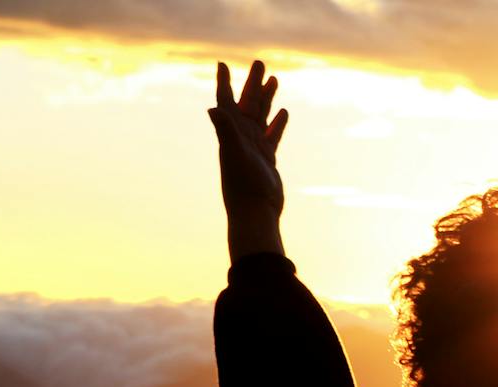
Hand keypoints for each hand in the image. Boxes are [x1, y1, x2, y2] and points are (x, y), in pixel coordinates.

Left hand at [210, 59, 288, 257]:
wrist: (255, 212)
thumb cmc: (243, 185)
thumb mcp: (235, 154)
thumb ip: (226, 129)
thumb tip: (213, 109)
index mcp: (231, 132)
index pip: (225, 101)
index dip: (223, 82)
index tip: (221, 64)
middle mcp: (240, 137)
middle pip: (246, 103)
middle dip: (252, 83)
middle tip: (260, 62)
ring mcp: (254, 147)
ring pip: (261, 115)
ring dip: (267, 98)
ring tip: (275, 79)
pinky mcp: (267, 158)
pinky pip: (272, 134)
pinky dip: (278, 122)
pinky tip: (284, 112)